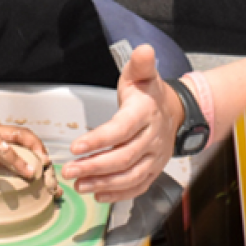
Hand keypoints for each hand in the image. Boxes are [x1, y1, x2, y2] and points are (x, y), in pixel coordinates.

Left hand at [62, 45, 184, 202]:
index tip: (75, 147)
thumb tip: (144, 50)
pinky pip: (139, 186)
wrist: (175, 112)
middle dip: (94, 167)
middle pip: (124, 157)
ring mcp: (155, 156)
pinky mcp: (154, 170)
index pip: (122, 129)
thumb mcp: (142, 75)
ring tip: (79, 185)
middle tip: (69, 171)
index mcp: (146, 113)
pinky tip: (98, 194)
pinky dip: (119, 194)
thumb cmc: (148, 94)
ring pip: (131, 176)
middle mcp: (153, 137)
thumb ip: (140, 64)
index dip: (99, 140)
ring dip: (104, 183)